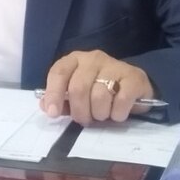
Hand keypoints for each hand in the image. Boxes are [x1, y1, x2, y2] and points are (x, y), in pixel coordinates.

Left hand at [39, 49, 155, 125]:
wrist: (134, 88)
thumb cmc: (99, 91)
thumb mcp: (77, 94)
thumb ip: (61, 99)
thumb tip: (46, 107)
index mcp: (75, 60)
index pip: (59, 73)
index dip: (54, 94)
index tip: (53, 113)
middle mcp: (93, 59)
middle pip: (78, 88)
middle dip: (80, 111)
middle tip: (85, 120)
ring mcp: (115, 65)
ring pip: (99, 96)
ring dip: (100, 114)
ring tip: (103, 115)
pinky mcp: (134, 77)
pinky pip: (121, 100)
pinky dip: (117, 113)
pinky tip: (118, 113)